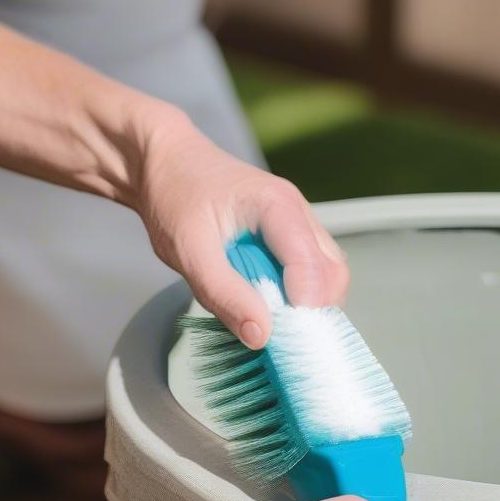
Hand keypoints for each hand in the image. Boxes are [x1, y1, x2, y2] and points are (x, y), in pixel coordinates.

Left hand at [133, 114, 348, 348]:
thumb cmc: (175, 198)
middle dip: (313, 311)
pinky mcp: (296, 238)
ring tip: (273, 320)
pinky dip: (302, 297)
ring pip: (330, 276)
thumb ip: (225, 295)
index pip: (312, 267)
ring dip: (310, 306)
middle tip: (279, 334)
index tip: (278, 335)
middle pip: (333, 274)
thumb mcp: (189, 252)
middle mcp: (300, 213)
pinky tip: (272, 305)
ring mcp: (302, 224)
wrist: (166, 164)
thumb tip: (261, 337)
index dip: (302, 308)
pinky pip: (315, 273)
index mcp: (278, 206)